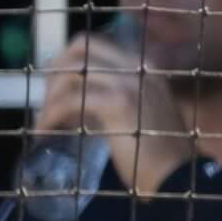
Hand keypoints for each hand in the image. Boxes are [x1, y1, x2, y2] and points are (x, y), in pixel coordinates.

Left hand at [34, 30, 185, 196]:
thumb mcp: (140, 111)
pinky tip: (45, 131)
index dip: (70, 63)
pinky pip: (70, 100)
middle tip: (49, 101)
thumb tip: (78, 98)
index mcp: (145, 65)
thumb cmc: (159, 151)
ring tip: (45, 120)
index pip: (96, 45)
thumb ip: (117, 96)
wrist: (176, 175)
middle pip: (80, 46)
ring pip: (71, 70)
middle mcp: (138, 65)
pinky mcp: (118, 103)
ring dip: (50, 95)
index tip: (60, 90)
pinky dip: (50, 115)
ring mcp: (129, 82)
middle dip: (56, 71)